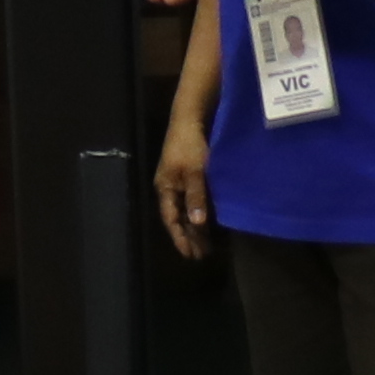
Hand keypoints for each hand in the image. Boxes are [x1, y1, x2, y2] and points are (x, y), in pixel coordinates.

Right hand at [155, 108, 217, 260]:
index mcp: (165, 189)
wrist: (190, 119)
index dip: (180, 238)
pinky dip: (199, 214)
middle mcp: (170, 188)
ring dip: (195, 227)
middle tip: (200, 255)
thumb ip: (196, 197)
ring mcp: (179, 182)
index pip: (171, 220)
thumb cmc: (189, 145)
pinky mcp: (189, 176)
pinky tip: (208, 222)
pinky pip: (193, 201)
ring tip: (206, 244)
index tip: (189, 254)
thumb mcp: (194, 171)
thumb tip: (197, 223)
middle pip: (178, 218)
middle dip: (188, 236)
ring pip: (186, 211)